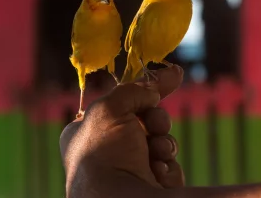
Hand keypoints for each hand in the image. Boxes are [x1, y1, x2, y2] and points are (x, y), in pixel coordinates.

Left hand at [60, 66, 184, 196]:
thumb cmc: (104, 153)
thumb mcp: (109, 108)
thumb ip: (132, 89)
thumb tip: (155, 86)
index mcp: (88, 131)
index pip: (123, 102)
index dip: (147, 89)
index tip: (173, 75)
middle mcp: (107, 151)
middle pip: (146, 121)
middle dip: (157, 120)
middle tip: (155, 124)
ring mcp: (129, 170)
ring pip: (160, 144)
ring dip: (163, 145)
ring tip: (156, 153)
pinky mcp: (148, 185)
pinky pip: (168, 167)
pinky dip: (167, 167)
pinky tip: (157, 172)